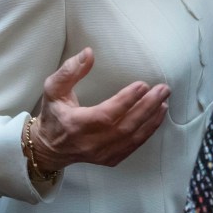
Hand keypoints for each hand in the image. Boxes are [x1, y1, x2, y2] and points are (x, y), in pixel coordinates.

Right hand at [27, 48, 169, 173]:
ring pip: (132, 138)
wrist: (49, 148)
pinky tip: (157, 116)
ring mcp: (101, 154)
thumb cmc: (53, 114)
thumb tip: (89, 53)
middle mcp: (90, 143)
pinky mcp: (110, 159)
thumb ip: (69, 71)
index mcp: (75, 125)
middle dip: (147, 108)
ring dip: (151, 119)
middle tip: (163, 90)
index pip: (105, 114)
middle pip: (125, 127)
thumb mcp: (53, 89)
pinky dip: (148, 131)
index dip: (126, 101)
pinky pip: (133, 146)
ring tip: (164, 101)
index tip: (142, 85)